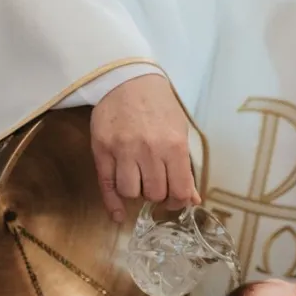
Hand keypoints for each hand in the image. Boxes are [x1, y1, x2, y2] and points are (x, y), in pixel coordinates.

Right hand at [90, 73, 199, 220]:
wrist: (128, 80)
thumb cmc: (159, 107)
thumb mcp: (180, 132)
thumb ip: (185, 168)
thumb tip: (193, 200)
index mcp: (174, 146)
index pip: (179, 191)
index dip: (179, 201)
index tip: (175, 198)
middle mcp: (149, 151)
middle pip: (155, 194)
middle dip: (158, 195)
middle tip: (157, 187)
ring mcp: (123, 151)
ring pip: (131, 192)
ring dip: (137, 193)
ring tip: (139, 182)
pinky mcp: (102, 150)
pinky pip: (107, 186)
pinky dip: (113, 204)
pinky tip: (118, 214)